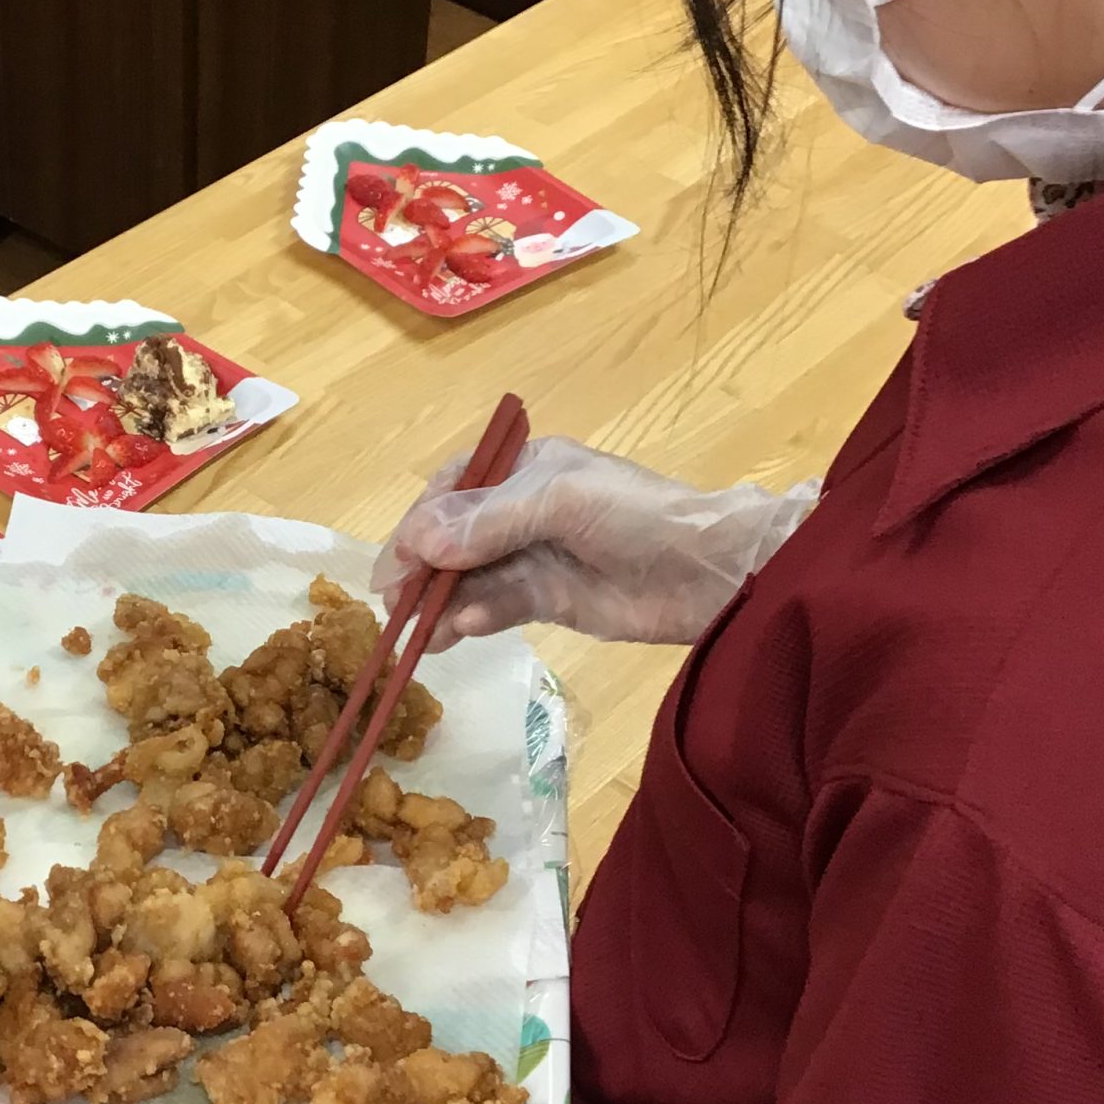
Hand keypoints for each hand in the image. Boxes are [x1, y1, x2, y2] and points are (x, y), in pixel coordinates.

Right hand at [374, 437, 818, 649]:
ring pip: (468, 579)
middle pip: (450, 538)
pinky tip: (458, 634)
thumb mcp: (560, 501)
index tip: (396, 564)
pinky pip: (495, 607)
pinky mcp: (548, 600)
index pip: (450, 491)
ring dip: (440, 603)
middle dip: (421, 570)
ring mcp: (533, 557)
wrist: (709, 572)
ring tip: (417, 635)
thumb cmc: (637, 517)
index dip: (418, 525)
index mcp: (522, 468)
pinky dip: (473, 620)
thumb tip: (421, 543)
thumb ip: (489, 521)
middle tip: (393, 606)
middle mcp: (519, 509)